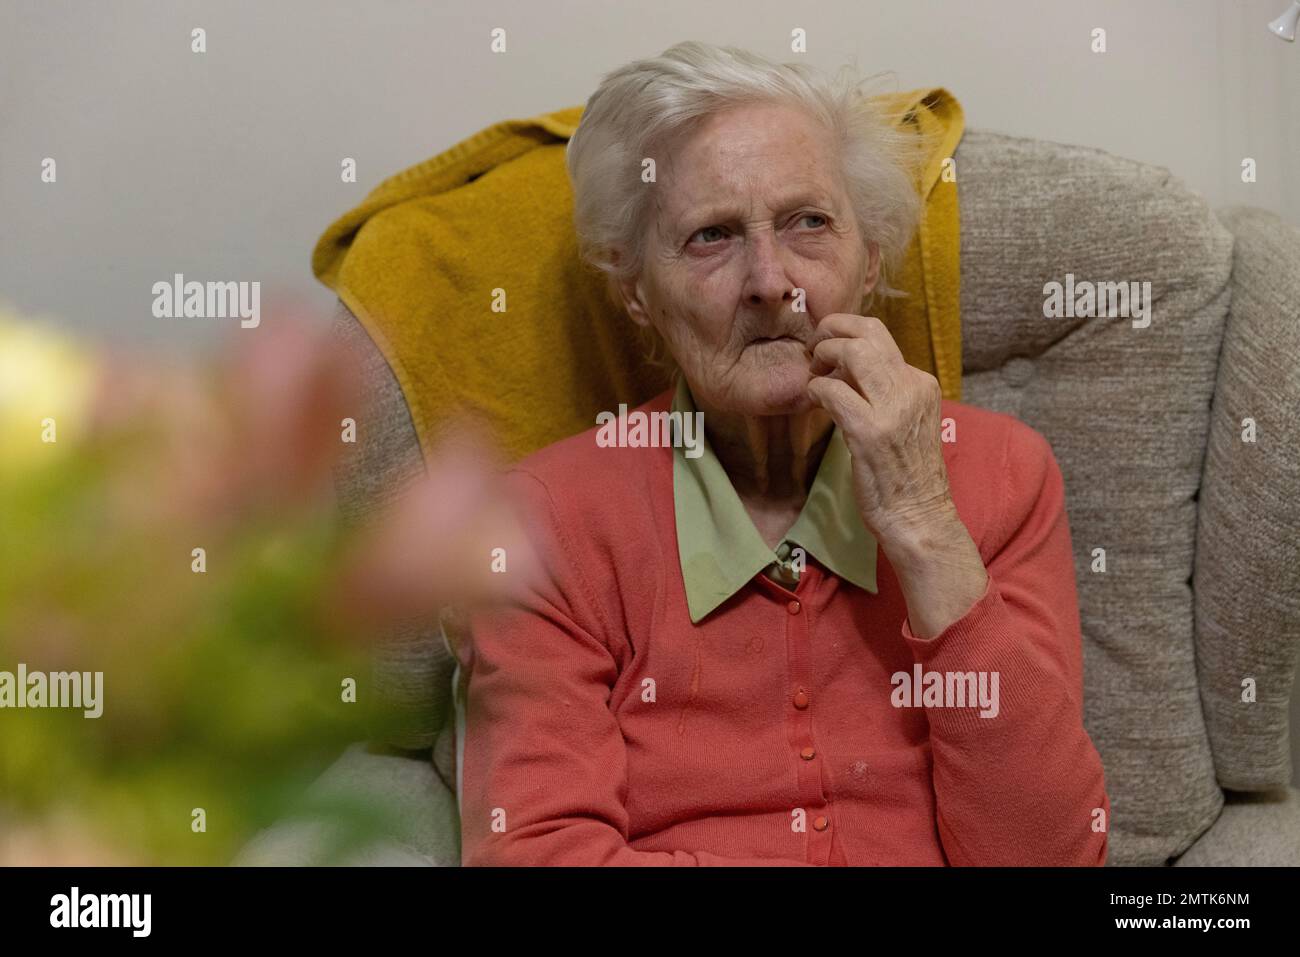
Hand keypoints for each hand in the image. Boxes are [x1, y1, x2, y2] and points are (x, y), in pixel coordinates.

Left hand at [804, 313, 954, 550]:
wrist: (919, 517)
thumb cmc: (904, 475)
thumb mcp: (904, 421)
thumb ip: (882, 392)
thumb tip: (843, 368)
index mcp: (921, 384)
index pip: (880, 337)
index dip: (846, 336)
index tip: (827, 350)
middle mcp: (912, 388)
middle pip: (868, 332)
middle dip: (832, 331)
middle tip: (814, 352)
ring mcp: (893, 409)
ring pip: (852, 352)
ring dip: (824, 356)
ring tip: (814, 374)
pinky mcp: (870, 432)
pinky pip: (833, 391)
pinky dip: (816, 390)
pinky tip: (814, 401)